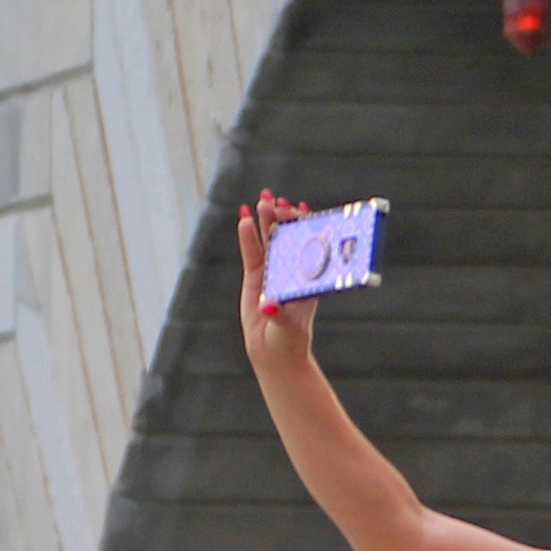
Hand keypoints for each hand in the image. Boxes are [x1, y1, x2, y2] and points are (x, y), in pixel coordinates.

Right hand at [235, 193, 321, 368]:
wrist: (275, 353)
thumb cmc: (289, 339)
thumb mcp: (287, 326)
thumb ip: (279, 314)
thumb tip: (268, 305)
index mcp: (306, 276)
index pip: (305, 244)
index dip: (300, 226)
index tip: (295, 211)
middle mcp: (291, 269)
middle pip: (287, 236)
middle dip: (282, 216)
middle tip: (274, 199)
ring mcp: (273, 271)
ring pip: (269, 240)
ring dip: (266, 219)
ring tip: (262, 198)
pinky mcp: (256, 277)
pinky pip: (251, 252)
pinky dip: (248, 235)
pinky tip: (244, 218)